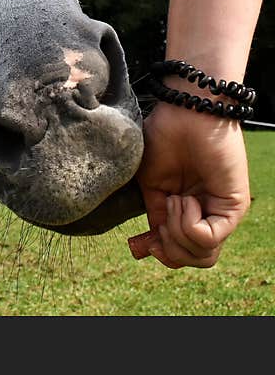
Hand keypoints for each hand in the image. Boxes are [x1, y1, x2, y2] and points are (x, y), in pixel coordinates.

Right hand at [128, 101, 250, 267]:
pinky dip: (187, 223)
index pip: (180, 253)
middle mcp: (207, 215)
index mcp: (186, 211)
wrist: (184, 114)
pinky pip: (208, 237)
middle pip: (192, 260)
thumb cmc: (163, 139)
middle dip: (169, 249)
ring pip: (202, 255)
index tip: (142, 243)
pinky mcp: (233, 207)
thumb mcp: (149, 186)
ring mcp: (221, 212)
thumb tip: (150, 246)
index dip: (160, 253)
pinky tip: (184, 199)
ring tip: (173, 202)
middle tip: (160, 221)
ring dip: (177, 233)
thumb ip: (155, 216)